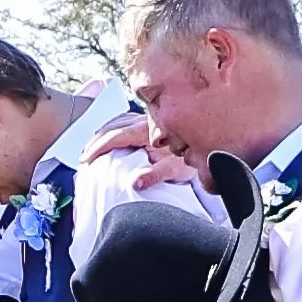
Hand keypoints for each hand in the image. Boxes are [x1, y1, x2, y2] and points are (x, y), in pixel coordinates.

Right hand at [82, 108, 201, 188]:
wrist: (216, 145)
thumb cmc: (197, 157)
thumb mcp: (177, 169)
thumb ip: (156, 174)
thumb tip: (135, 182)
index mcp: (149, 131)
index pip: (117, 135)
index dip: (99, 147)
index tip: (86, 159)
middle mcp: (148, 121)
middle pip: (114, 125)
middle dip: (96, 139)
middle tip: (84, 154)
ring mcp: (151, 120)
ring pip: (120, 121)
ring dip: (105, 132)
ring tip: (95, 145)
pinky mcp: (155, 123)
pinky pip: (129, 122)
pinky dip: (116, 129)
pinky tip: (116, 139)